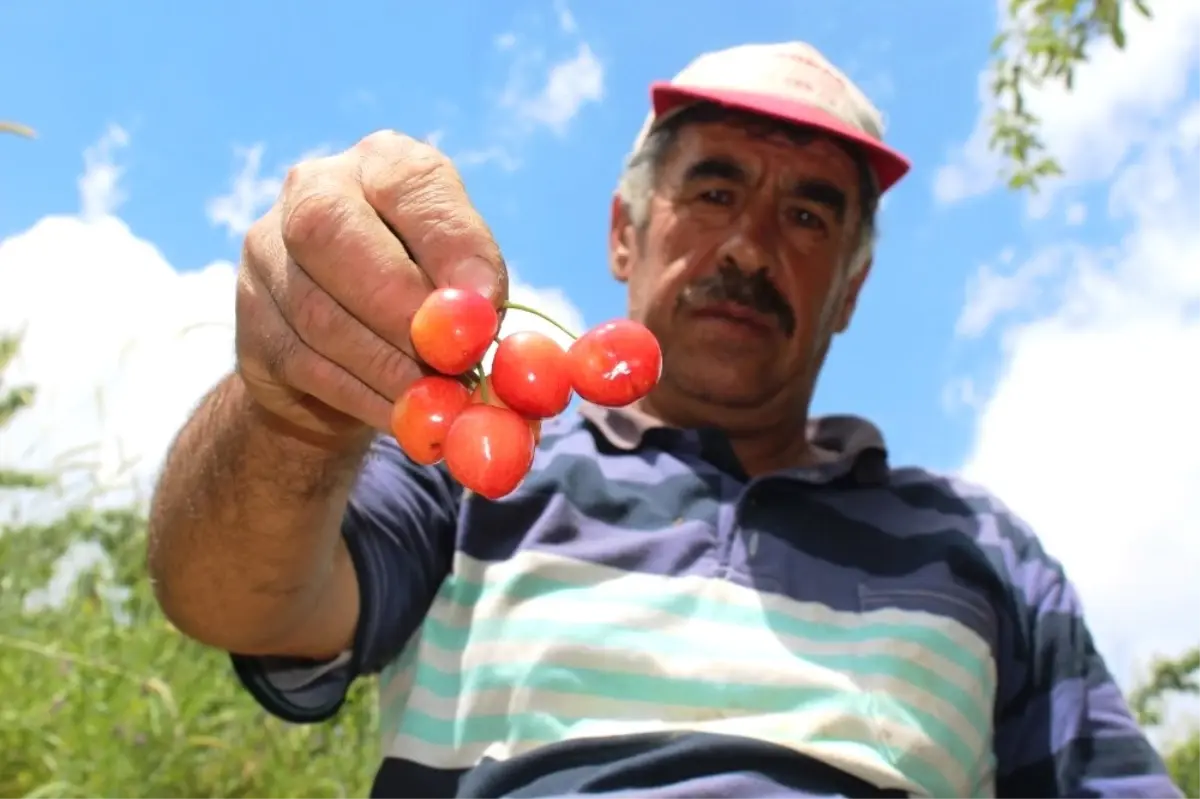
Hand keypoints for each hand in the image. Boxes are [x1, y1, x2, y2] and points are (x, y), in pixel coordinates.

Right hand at [234, 130, 507, 443]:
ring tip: (439, 399)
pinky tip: (404, 414)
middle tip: (453, 363)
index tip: (487, 306)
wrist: (352, 358)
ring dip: (389, 368)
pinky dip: (364, 397)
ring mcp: (267, 253)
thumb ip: (476, 295)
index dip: (450, 247)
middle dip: (402, 309)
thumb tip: (477, 321)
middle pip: (332, 234)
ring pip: (318, 313)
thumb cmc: (427, 304)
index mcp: (383, 163)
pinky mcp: (250, 321)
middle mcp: (313, 188)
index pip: (411, 184)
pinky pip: (304, 364)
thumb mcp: (464, 286)